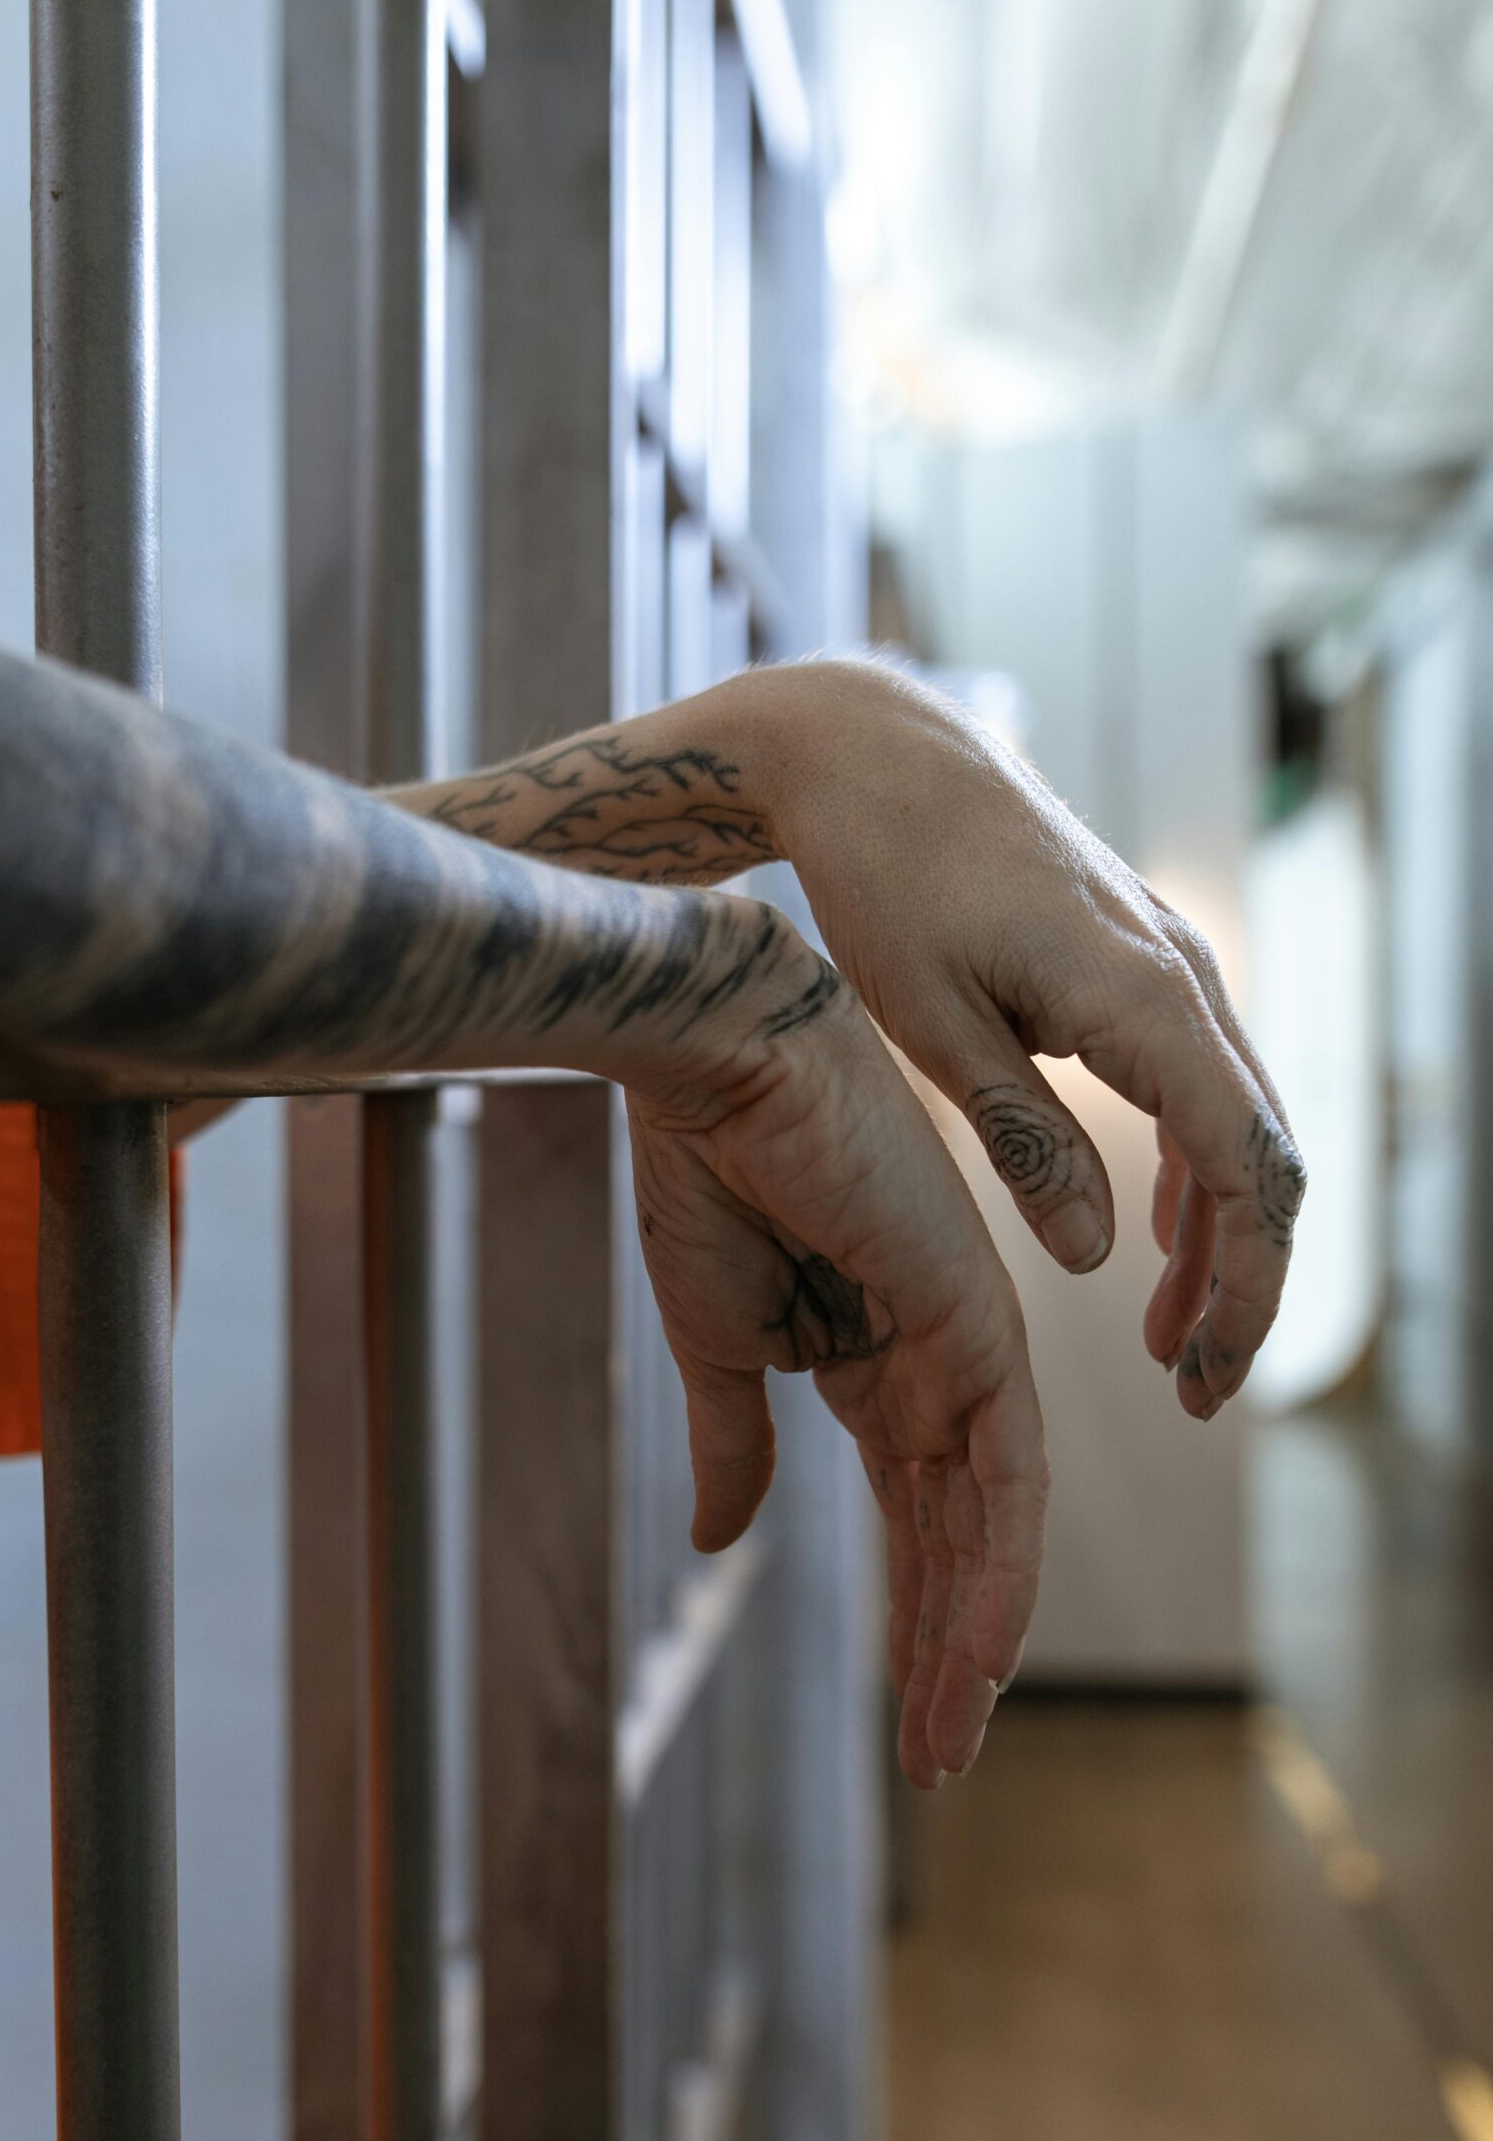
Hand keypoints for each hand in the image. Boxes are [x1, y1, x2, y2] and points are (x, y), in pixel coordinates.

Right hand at [626, 946, 1046, 1784]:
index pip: (911, 1514)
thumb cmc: (707, 1171)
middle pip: (958, 1535)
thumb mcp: (716, 1341)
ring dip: (973, 1636)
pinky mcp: (977, 1323)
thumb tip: (718, 1540)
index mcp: (873, 1363)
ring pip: (990, 1524)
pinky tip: (980, 1654)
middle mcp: (934, 1363)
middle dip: (946, 1651)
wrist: (716, 1057)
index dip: (911, 1613)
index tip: (904, 1722)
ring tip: (947, 1742)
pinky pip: (1004, 1474)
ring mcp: (965, 1345)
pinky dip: (996, 1568)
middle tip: (936, 1759)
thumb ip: (734, 1441)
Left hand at [733, 660, 1304, 1420]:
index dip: (1240, 1288)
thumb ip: (1023, 1140)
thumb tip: (1101, 1259)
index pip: (1242, 1170)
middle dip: (1243, 1284)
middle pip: (1264, 1158)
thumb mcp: (933, 1025)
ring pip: (1240, 1124)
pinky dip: (1192, 1171)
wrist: (875, 752)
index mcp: (1143, 999)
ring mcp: (1171, 963)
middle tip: (1197, 1388)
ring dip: (1218, 1238)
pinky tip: (1154, 1237)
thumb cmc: (884, 880)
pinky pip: (1202, 1082)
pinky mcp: (1140, 960)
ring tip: (1172, 1341)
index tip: (1204, 1379)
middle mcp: (1183, 977)